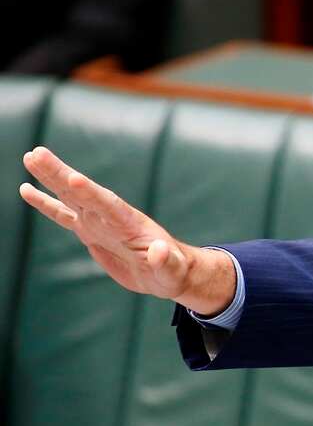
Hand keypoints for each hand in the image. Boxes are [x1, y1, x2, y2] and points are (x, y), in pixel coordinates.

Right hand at [19, 146, 234, 314]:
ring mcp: (98, 222)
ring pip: (69, 196)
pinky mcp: (89, 232)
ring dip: (50, 177)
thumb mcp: (171, 269)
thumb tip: (160, 251)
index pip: (109, 205)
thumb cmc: (172, 270)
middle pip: (82, 192)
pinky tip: (26, 188)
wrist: (166, 272)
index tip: (74, 177)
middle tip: (37, 153)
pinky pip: (62, 214)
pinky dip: (45, 202)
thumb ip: (165, 260)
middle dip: (60, 174)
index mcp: (130, 223)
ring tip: (30, 157)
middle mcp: (111, 217)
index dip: (92, 193)